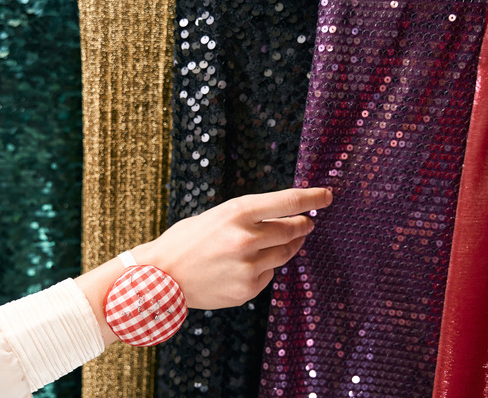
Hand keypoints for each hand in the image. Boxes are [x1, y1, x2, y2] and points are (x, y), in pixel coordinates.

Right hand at [131, 187, 332, 309]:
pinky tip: (242, 268)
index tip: (327, 196)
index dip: (313, 198)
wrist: (160, 277)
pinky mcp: (247, 289)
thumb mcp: (217, 216)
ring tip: (274, 243)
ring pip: (285, 254)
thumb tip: (288, 219)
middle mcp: (246, 239)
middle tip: (306, 223)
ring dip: (287, 247)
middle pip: (293, 229)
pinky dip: (263, 269)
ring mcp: (248, 267)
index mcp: (237, 213)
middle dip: (303, 225)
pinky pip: (268, 275)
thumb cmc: (187, 241)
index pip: (288, 202)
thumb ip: (250, 218)